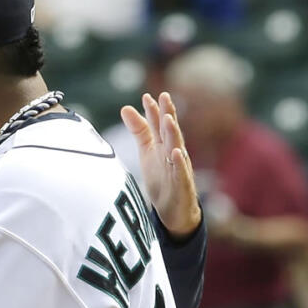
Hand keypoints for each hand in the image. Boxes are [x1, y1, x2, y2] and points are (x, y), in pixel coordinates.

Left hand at [122, 92, 201, 237]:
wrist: (173, 210)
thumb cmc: (162, 178)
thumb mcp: (147, 152)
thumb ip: (140, 130)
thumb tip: (125, 108)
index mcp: (164, 145)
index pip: (159, 125)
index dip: (154, 111)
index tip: (147, 96)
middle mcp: (173, 153)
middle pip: (170, 131)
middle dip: (167, 114)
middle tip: (164, 97)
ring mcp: (179, 168)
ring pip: (177, 148)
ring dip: (173, 133)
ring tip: (168, 119)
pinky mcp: (182, 184)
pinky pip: (181, 172)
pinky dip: (179, 162)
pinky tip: (176, 153)